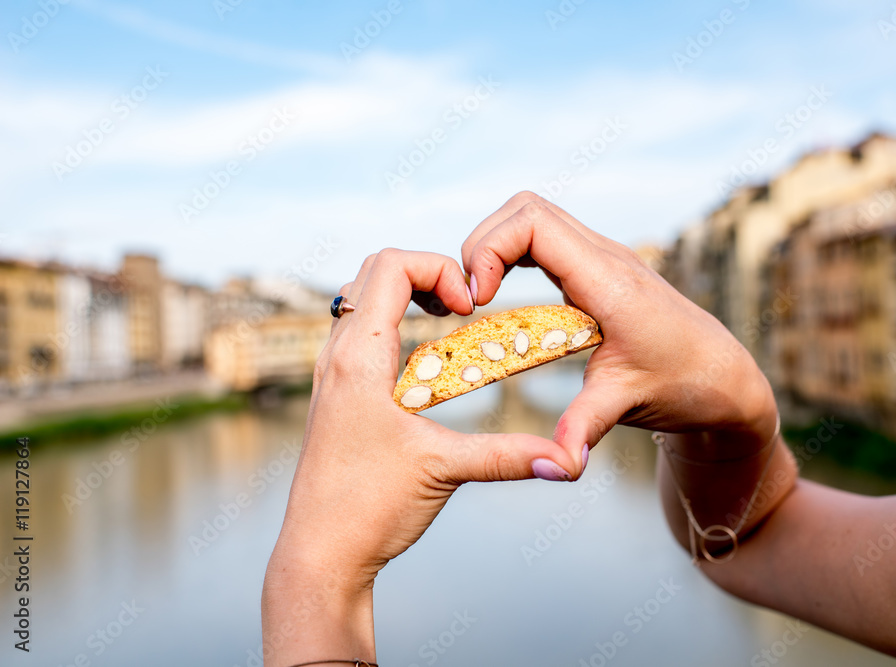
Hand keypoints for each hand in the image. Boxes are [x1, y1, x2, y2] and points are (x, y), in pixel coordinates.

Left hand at [262, 249, 585, 665]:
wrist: (319, 555)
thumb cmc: (366, 509)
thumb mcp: (444, 470)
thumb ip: (508, 456)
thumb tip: (565, 457)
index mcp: (358, 357)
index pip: (392, 266)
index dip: (440, 269)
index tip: (470, 307)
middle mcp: (336, 356)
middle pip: (374, 271)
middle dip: (426, 274)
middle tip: (463, 307)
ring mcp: (330, 375)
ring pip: (361, 300)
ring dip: (408, 297)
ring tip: (449, 323)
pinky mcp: (335, 395)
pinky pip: (358, 333)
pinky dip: (393, 324)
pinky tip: (424, 363)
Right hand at [462, 192, 776, 455]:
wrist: (724, 377)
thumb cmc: (684, 385)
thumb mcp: (626, 403)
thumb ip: (586, 426)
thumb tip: (559, 463)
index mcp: (608, 281)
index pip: (533, 223)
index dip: (491, 250)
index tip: (479, 300)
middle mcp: (605, 257)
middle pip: (525, 209)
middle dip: (484, 244)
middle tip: (473, 299)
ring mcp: (603, 258)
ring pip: (534, 217)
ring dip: (497, 247)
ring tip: (483, 297)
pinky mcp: (599, 269)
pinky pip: (546, 238)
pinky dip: (514, 255)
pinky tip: (506, 295)